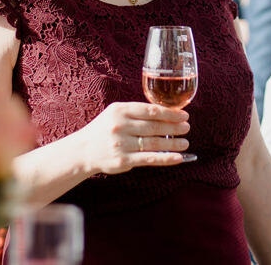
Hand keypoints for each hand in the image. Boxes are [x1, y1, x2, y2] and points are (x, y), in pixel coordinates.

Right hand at [73, 102, 190, 174]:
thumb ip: (137, 112)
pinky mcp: (123, 160)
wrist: (83, 150)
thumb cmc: (105, 129)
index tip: (183, 115)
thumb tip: (167, 114)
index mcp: (120, 110)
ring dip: (173, 143)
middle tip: (187, 127)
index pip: (150, 110)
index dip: (170, 113)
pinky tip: (178, 158)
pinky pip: (149, 159)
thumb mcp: (116, 113)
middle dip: (174, 127)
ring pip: (153, 143)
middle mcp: (120, 126)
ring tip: (185, 143)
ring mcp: (121, 144)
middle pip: (154, 126)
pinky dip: (165, 158)